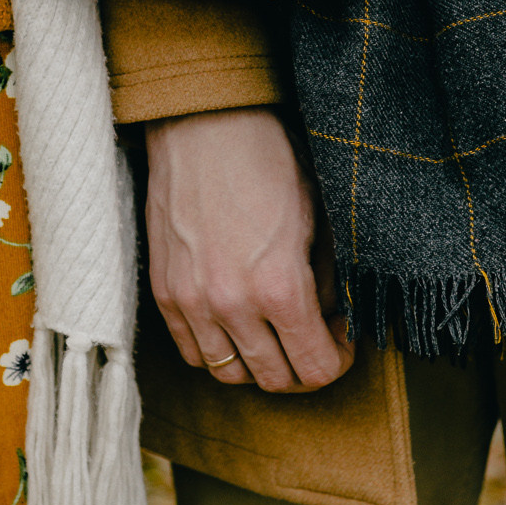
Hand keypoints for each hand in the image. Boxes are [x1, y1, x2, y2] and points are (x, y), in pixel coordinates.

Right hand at [144, 108, 353, 391]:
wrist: (204, 124)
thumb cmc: (268, 161)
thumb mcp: (319, 220)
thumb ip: (328, 283)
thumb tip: (333, 319)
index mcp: (280, 288)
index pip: (315, 369)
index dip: (337, 361)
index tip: (341, 339)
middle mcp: (231, 305)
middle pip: (274, 380)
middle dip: (302, 365)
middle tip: (312, 334)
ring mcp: (191, 302)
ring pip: (230, 373)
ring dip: (259, 362)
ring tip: (272, 330)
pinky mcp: (164, 291)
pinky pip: (191, 351)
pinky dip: (218, 349)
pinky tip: (236, 321)